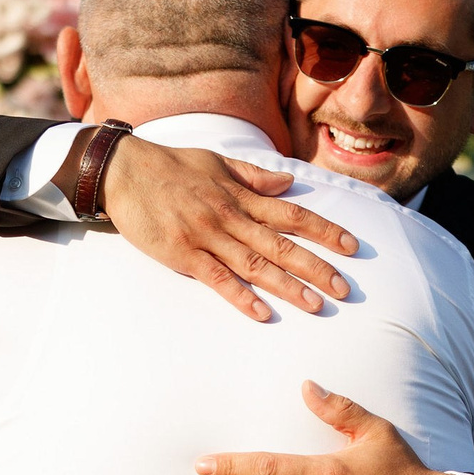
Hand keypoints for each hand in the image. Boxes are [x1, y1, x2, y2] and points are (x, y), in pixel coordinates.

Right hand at [93, 135, 357, 320]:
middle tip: (344, 289)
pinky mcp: (182, 254)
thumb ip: (254, 176)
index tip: (351, 246)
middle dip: (316, 266)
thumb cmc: (171, 166)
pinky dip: (240, 296)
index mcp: (241, 195)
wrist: (123, 170)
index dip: (324, 230)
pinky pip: (217, 279)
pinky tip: (262, 312)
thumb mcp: (218, 162)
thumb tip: (289, 182)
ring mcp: (207, 236)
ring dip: (287, 285)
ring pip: (255, 264)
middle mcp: (230, 216)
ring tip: (315, 304)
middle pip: (281, 244)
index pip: (292, 214)